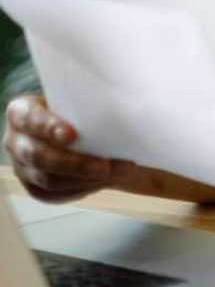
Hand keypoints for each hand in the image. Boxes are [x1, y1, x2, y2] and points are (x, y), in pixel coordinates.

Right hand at [3, 94, 135, 203]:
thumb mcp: (81, 99)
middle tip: (105, 166)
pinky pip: (56, 194)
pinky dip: (84, 188)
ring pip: (49, 180)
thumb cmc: (83, 110)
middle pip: (38, 157)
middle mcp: (16, 141)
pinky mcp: (35, 187)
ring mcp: (23, 167)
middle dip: (74, 163)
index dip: (48, 127)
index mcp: (21, 112)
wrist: (82, 134)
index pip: (29, 119)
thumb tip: (127, 92)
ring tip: (118, 172)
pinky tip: (106, 180)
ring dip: (86, 179)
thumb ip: (90, 98)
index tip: (72, 134)